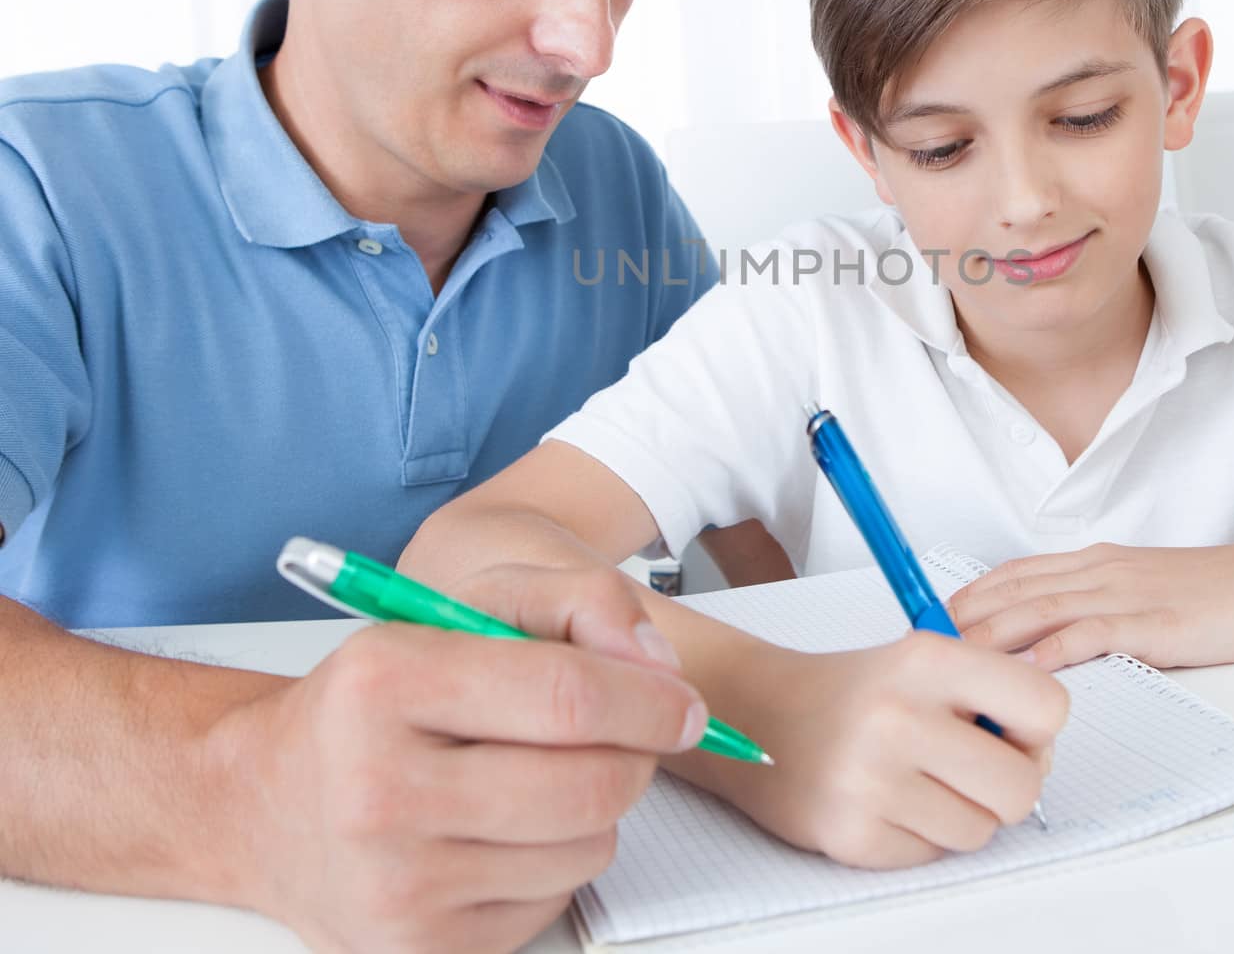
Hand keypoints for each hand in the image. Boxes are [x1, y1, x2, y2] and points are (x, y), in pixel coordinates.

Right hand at [216, 564, 705, 953]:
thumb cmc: (375, 698)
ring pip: (585, 849)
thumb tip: (659, 664)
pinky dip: (554, 862)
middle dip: (637, 756)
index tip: (685, 703)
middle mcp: (377, 792)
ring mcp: (393, 888)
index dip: (649, 700)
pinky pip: (552, 903)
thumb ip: (573, 602)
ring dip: (596, 808)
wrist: (261, 802)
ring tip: (539, 775)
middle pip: (588, 785)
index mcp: (385, 684)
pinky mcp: (415, 953)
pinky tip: (504, 830)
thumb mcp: (456, 609)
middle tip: (631, 736)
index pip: (566, 697)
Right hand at [722, 632, 1068, 868]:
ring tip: (916, 780)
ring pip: (979, 831)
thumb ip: (988, 692)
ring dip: (958, 814)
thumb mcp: (920, 659)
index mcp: (926, 659)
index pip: (1045, 706)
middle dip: (1006, 786)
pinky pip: (931, 856)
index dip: (1038, 729)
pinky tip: (884, 801)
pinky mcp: (851, 835)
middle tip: (972, 768)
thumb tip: (1043, 748)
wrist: (756, 713)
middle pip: (1021, 787)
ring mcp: (871, 780)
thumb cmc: (852, 691)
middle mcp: (898, 716)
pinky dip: (917, 837)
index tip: (1011, 730)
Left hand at [947, 541, 1233, 670]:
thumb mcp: (1147, 590)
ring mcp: (1128, 594)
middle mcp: (1103, 571)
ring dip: (993, 633)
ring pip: (1043, 608)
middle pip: (1016, 590)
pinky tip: (1029, 668)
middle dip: (965, 616)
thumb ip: (1101, 607)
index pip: (1017, 573)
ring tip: (952, 656)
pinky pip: (1096, 633)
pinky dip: (1057, 649)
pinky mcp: (1157, 622)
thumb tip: (1055, 640)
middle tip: (922, 642)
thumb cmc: (1221, 592)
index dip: (971, 594)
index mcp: (1099, 562)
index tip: (934, 616)